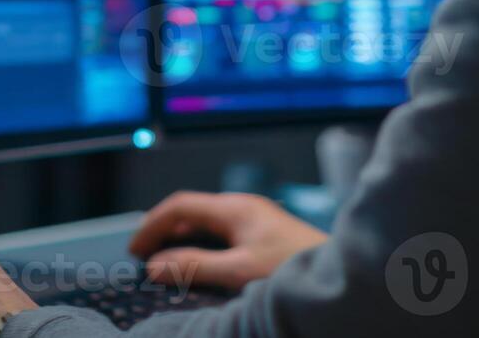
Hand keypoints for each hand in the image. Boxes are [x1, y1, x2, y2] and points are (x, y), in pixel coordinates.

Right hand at [130, 192, 327, 292]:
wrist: (345, 273)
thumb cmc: (295, 268)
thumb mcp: (239, 271)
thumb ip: (195, 267)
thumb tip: (156, 265)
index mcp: (234, 208)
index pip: (180, 205)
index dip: (151, 226)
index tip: (133, 251)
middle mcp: (244, 208)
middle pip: (192, 214)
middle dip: (165, 234)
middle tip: (144, 260)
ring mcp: (257, 221)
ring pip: (208, 226)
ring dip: (184, 244)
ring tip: (167, 268)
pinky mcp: (267, 237)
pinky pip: (224, 237)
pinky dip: (204, 250)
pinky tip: (203, 271)